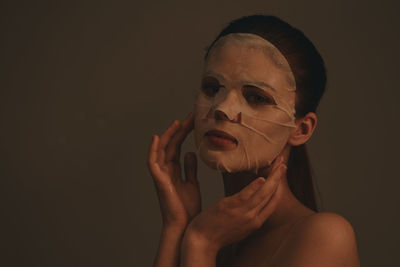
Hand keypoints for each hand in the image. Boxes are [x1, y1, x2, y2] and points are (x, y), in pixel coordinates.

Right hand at [147, 113, 200, 230]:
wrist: (185, 225)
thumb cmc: (187, 207)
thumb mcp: (192, 183)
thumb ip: (189, 168)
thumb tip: (190, 153)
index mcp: (174, 170)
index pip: (178, 146)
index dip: (184, 133)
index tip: (194, 120)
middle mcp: (166, 169)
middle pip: (171, 145)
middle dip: (180, 130)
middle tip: (191, 116)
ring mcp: (161, 174)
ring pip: (162, 150)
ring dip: (169, 136)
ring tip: (178, 122)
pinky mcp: (159, 181)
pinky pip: (152, 162)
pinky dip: (153, 150)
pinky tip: (157, 138)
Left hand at [183, 157, 285, 251]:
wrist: (202, 241)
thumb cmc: (218, 232)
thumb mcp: (239, 226)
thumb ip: (247, 215)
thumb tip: (250, 202)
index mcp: (256, 222)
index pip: (273, 202)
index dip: (279, 187)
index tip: (281, 174)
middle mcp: (253, 218)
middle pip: (271, 195)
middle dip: (279, 178)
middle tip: (283, 162)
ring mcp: (242, 213)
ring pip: (263, 194)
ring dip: (272, 178)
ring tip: (278, 165)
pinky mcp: (230, 207)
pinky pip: (246, 196)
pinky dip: (254, 187)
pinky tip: (261, 178)